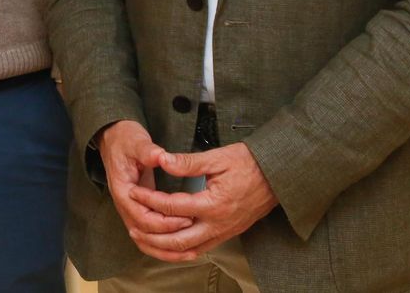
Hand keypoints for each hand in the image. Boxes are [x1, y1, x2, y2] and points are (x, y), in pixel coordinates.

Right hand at [98, 121, 192, 239]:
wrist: (113, 137)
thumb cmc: (125, 139)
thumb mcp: (136, 141)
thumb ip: (147, 151)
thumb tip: (160, 156)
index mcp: (122, 190)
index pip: (142, 216)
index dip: (165, 221)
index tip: (186, 216)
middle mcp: (124, 204)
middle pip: (144, 231)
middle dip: (169, 234)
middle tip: (193, 226)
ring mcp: (129, 208)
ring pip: (144, 239)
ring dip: (164, 248)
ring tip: (188, 250)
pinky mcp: (137, 209)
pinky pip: (147, 234)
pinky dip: (160, 245)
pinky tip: (177, 250)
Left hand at [125, 143, 277, 261]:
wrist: (278, 176)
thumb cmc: (249, 163)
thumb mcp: (218, 157)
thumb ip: (188, 162)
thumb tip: (162, 161)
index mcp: (213, 204)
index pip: (172, 207)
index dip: (149, 200)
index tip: (134, 191)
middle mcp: (217, 224)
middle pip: (176, 240)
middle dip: (151, 235)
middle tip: (132, 226)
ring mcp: (223, 232)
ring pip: (188, 250)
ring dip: (164, 248)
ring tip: (145, 239)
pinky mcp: (228, 234)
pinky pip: (201, 249)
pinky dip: (182, 251)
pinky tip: (170, 244)